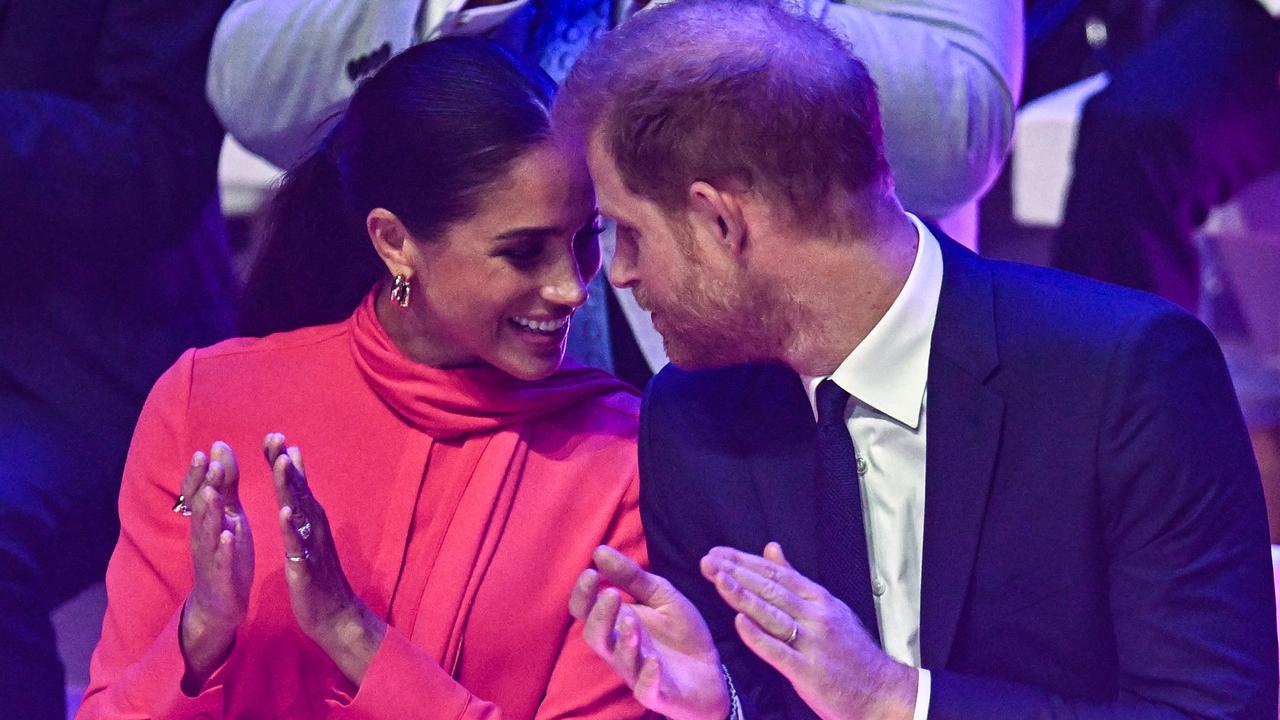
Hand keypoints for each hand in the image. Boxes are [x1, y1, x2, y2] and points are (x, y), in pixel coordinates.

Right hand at [179, 442, 253, 687]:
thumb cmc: (225, 551)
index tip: (204, 451)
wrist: (221, 602)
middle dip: (204, 485)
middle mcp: (204, 535)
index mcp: (207, 519)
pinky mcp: (222, 576)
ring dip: (210, 512)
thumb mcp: (228, 514)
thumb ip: (225, 483)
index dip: (199, 473)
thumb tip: (217, 447)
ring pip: (207, 532)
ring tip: (213, 493)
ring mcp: (211, 556)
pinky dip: (224, 549)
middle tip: (208, 463)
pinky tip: (228, 537)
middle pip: (200, 507)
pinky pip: (222, 561)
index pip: (198, 492)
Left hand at [264, 433, 385, 685]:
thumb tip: (296, 480)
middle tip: (275, 437)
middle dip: (286, 464)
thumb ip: (303, 506)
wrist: (336, 616)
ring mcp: (312, 546)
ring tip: (282, 463)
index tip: (272, 435)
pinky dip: (292, 528)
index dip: (284, 460)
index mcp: (311, 520)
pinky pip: (299, 545)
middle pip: (299, 490)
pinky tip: (285, 512)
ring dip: (291, 487)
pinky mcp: (307, 567)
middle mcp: (315, 527)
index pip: (296, 484)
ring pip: (300, 511)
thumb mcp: (309, 537)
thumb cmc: (319, 575)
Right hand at [570, 545, 729, 719]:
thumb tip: (599, 551)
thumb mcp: (661, 597)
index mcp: (618, 623)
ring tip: (632, 622)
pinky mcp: (659, 694)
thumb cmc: (680, 634)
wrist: (712, 672)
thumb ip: (632, 577)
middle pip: (596, 636)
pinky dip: (648, 677)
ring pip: (620, 660)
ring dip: (624, 641)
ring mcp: (638, 672)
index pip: (587, 611)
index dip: (583, 594)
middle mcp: (621, 649)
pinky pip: (647, 690)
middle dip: (600, 616)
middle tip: (611, 595)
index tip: (590, 572)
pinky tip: (653, 662)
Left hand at [701, 543, 916, 719]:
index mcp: (819, 600)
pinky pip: (780, 652)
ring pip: (773, 615)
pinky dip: (759, 637)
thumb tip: (771, 549)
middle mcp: (816, 617)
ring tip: (718, 580)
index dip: (745, 561)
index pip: (776, 574)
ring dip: (743, 596)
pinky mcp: (809, 672)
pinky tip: (740, 624)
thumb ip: (796, 580)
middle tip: (709, 560)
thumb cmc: (852, 651)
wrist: (882, 691)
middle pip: (771, 589)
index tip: (718, 552)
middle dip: (736, 573)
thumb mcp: (828, 607)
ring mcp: (813, 644)